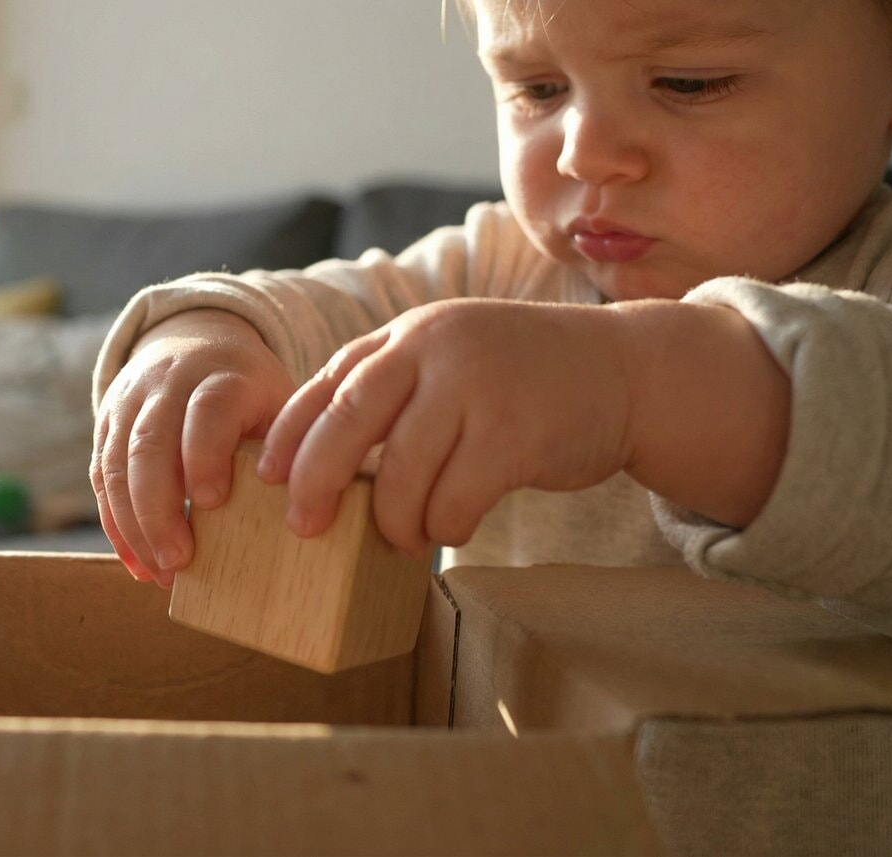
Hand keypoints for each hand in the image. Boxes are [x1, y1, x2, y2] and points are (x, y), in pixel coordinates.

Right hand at [93, 309, 295, 585]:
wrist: (195, 342)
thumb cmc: (250, 391)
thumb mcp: (278, 401)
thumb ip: (289, 445)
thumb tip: (309, 508)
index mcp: (221, 374)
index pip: (208, 409)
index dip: (205, 454)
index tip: (212, 502)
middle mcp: (168, 382)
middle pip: (150, 442)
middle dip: (159, 507)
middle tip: (179, 561)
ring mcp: (130, 401)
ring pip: (117, 463)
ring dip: (134, 524)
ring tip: (160, 573)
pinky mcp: (107, 424)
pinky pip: (101, 476)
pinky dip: (116, 524)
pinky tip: (138, 563)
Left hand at [259, 299, 635, 554]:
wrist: (624, 371)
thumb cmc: (519, 380)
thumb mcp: (449, 359)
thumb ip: (391, 389)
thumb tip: (313, 460)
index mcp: (408, 335)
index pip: (327, 384)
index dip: (289, 436)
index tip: (267, 480)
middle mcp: (435, 349)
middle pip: (347, 420)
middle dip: (315, 480)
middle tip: (304, 527)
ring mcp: (476, 386)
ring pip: (401, 471)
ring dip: (393, 518)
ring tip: (399, 537)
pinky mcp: (516, 431)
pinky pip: (456, 497)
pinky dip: (444, 524)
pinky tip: (450, 529)